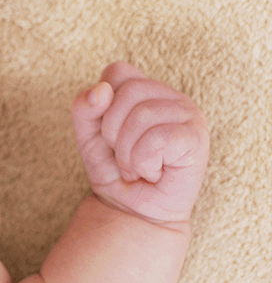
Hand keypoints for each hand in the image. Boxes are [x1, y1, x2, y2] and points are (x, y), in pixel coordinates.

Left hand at [72, 62, 209, 224]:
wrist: (131, 211)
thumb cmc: (113, 171)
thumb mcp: (88, 136)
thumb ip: (85, 109)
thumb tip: (101, 90)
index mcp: (146, 90)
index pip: (117, 71)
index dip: (101, 103)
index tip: (107, 132)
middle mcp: (170, 96)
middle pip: (127, 92)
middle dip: (111, 132)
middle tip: (122, 156)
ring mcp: (188, 114)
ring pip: (142, 116)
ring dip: (127, 153)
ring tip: (137, 167)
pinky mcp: (197, 138)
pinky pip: (157, 140)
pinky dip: (143, 163)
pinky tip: (153, 173)